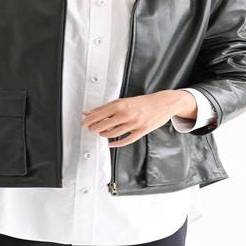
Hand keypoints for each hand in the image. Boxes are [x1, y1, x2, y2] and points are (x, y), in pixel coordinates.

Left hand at [80, 89, 196, 147]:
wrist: (163, 103)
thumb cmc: (142, 102)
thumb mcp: (124, 101)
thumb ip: (107, 107)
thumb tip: (90, 111)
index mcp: (121, 105)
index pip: (99, 114)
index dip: (89, 120)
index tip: (82, 123)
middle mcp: (126, 114)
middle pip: (104, 125)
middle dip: (94, 129)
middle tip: (90, 129)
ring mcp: (134, 123)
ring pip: (113, 133)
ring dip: (104, 135)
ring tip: (101, 134)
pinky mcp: (141, 131)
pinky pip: (126, 140)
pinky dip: (116, 143)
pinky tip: (111, 144)